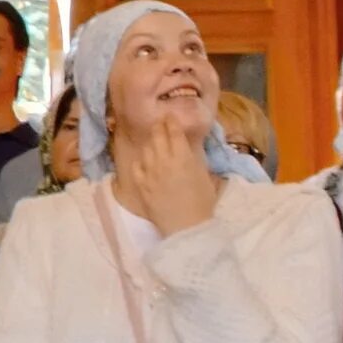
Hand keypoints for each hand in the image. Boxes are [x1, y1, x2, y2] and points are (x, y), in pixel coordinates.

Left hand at [126, 116, 218, 237]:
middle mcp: (164, 159)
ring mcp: (150, 171)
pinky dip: (141, 161)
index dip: (171, 121)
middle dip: (159, 127)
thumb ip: (195, 160)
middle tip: (160, 124)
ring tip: (154, 142)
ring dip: (150, 143)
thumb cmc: (203, 203)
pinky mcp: (140, 183)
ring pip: (146, 149)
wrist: (187, 227)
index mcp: (183, 156)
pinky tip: (144, 162)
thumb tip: (191, 151)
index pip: (173, 131)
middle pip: (157, 135)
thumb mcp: (205, 177)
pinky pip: (137, 166)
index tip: (170, 115)